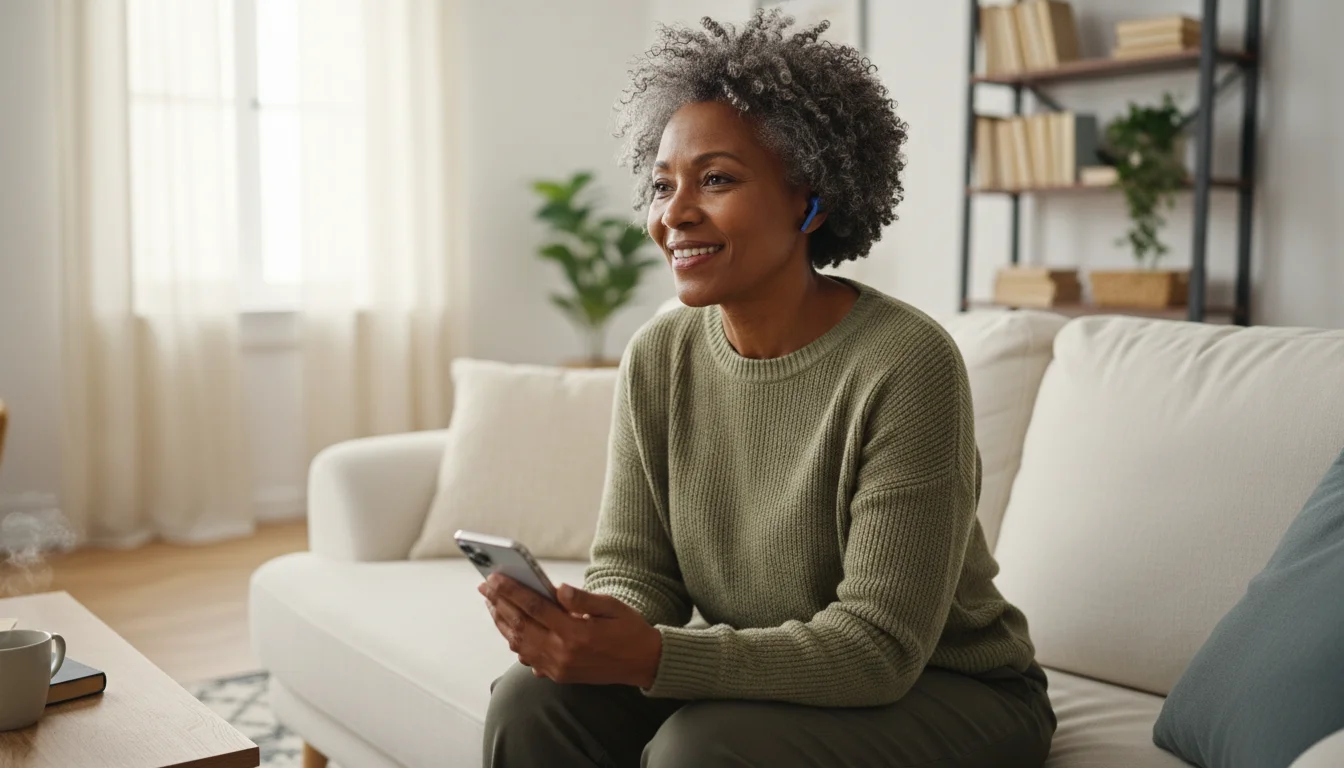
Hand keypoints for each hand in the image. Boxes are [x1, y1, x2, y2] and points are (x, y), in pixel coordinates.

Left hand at [479, 575, 661, 687]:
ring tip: (492, 604)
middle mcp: (562, 653)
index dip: (511, 591)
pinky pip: (527, 659)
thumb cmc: (629, 629)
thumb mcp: (611, 607)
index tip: (494, 577)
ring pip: (519, 644)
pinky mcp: (558, 675)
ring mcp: (558, 667)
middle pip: (520, 626)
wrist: (643, 663)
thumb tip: (559, 589)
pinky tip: (509, 627)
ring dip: (502, 623)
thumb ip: (583, 599)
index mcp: (576, 632)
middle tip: (485, 586)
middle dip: (499, 604)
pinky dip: (514, 642)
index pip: (534, 607)